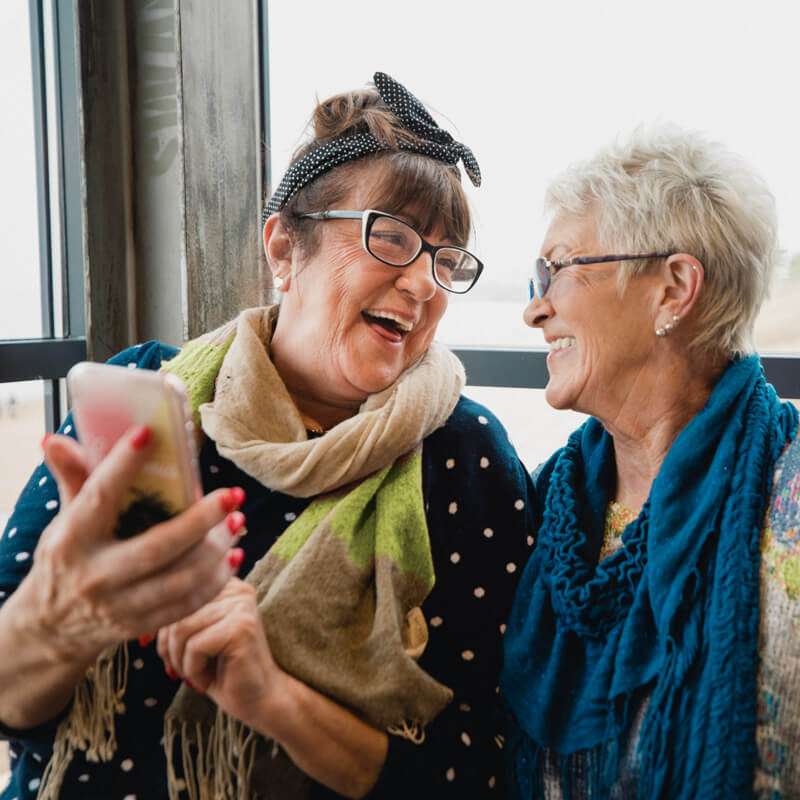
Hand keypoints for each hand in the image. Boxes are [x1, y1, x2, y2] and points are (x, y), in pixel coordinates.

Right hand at [10, 427, 245, 666]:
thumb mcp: (64, 520)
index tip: (149, 434)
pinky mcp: (140, 626)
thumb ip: (72, 479)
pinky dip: (216, 581)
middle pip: (157, 547)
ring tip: (237, 521)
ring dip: (216, 550)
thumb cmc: (67, 558)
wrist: (51, 628)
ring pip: (180, 580)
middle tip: (231, 495)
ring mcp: (119, 606)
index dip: (122, 466)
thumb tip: (55, 438)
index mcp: (72, 539)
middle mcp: (95, 575)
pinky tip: (234, 556)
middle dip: (200, 520)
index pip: (98, 496)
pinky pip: (186, 604)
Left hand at [157, 578, 286, 732]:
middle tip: (182, 671)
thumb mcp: (195, 637)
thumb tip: (138, 612)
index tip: (170, 655)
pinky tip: (208, 680)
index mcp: (225, 584)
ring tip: (197, 674)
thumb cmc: (223, 671)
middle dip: (169, 647)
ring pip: (181, 628)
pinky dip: (192, 670)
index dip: (163, 628)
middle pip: (176, 611)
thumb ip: (178, 616)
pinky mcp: (242, 628)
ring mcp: (242, 606)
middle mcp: (236, 589)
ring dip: (180, 661)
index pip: (176, 596)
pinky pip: (194, 646)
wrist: (259, 700)